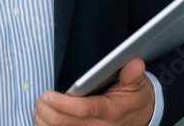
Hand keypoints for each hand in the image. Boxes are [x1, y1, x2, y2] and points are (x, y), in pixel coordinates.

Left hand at [33, 58, 154, 125]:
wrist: (144, 117)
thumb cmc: (135, 99)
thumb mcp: (137, 85)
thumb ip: (133, 75)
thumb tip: (135, 63)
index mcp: (111, 111)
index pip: (83, 110)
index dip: (62, 103)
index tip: (47, 95)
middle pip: (64, 124)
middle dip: (46, 111)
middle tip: (40, 98)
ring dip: (44, 121)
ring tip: (39, 107)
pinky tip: (44, 119)